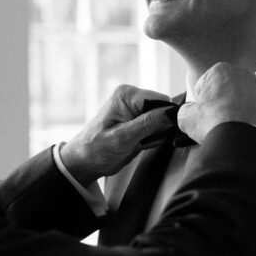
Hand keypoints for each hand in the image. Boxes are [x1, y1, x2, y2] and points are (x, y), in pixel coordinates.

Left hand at [61, 86, 176, 184]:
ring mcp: (135, 107)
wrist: (84, 160)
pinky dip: (153, 136)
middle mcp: (132, 96)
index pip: (161, 100)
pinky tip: (141, 143)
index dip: (166, 117)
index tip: (159, 133)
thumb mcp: (123, 138)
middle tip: (144, 141)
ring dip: (157, 133)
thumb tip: (171, 114)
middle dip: (160, 127)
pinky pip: (157, 125)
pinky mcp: (138, 118)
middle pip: (164, 108)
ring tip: (140, 143)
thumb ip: (148, 124)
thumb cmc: (96, 149)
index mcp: (127, 95)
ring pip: (163, 118)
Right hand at [177, 63, 255, 143]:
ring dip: (236, 113)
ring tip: (227, 129)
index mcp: (222, 71)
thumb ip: (186, 111)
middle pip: (227, 90)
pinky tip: (240, 134)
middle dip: (220, 103)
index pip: (205, 83)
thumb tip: (188, 115)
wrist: (240, 142)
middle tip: (213, 120)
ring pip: (244, 103)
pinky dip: (250, 124)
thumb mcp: (186, 117)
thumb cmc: (215, 123)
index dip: (200, 100)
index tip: (200, 110)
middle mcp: (245, 78)